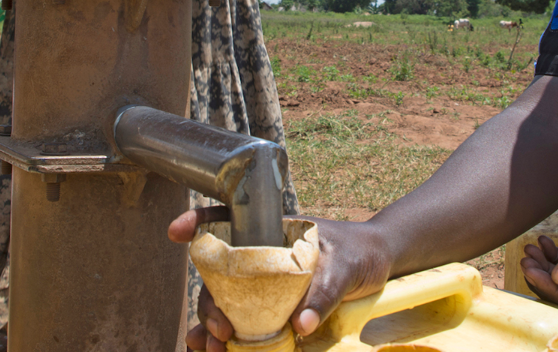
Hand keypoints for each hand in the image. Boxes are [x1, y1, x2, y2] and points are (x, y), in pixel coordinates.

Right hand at [169, 208, 392, 350]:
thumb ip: (324, 291)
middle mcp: (262, 257)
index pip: (230, 219)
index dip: (200, 223)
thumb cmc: (360, 252)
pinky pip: (245, 323)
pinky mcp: (275, 310)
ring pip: (226, 302)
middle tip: (218, 329)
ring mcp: (266, 285)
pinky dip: (229, 340)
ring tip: (211, 349)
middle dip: (208, 301)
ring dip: (212, 326)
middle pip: (219, 274)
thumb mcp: (346, 265)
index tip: (177, 233)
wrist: (380, 267)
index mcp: (273, 233)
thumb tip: (301, 325)